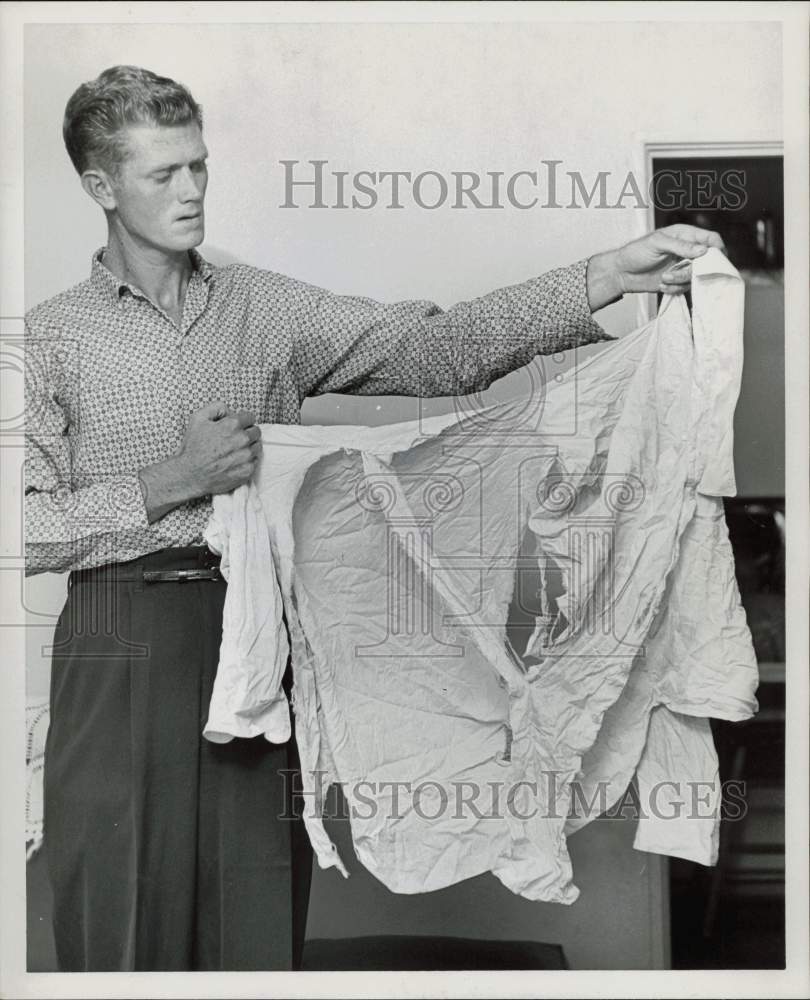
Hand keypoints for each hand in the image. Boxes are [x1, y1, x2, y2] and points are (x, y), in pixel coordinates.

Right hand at [138, 401, 261, 522]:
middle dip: (247, 432)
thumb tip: (231, 411)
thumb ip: (217, 408)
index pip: (250, 417)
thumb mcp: (198, 419)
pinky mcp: (248, 470)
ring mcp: (246, 456)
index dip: (242, 421)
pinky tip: (235, 461)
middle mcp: (242, 440)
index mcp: (232, 425)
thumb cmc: (193, 448)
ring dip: (249, 446)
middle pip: (256, 431)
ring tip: (235, 451)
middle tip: (235, 439)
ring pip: (257, 446)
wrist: (190, 475)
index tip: (237, 426)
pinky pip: (255, 461)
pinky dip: (248, 460)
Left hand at [587, 225, 725, 309]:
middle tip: (673, 273)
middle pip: (706, 262)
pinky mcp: (677, 281)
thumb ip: (681, 246)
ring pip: (695, 277)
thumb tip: (704, 250)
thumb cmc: (636, 252)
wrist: (621, 273)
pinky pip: (685, 288)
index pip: (711, 239)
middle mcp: (687, 251)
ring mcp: (683, 267)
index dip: (717, 249)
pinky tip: (662, 284)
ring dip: (679, 281)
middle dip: (692, 271)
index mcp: (685, 235)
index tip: (712, 261)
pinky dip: (674, 288)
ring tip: (663, 278)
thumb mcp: (657, 244)